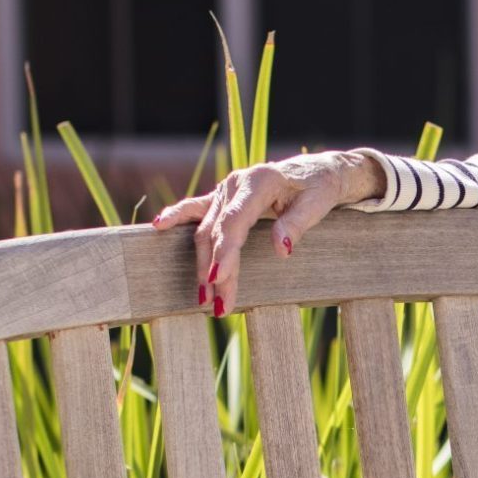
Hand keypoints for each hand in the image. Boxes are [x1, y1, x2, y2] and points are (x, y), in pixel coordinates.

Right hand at [148, 151, 384, 315]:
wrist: (317, 171)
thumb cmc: (319, 188)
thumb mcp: (316, 205)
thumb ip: (295, 225)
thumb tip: (281, 252)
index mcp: (259, 181)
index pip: (235, 222)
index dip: (225, 252)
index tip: (219, 280)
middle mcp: (236, 183)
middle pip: (216, 232)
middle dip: (215, 271)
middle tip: (219, 307)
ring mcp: (225, 189)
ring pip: (205, 230)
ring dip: (202, 264)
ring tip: (204, 298)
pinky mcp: (221, 197)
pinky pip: (195, 209)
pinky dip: (177, 218)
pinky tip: (158, 226)